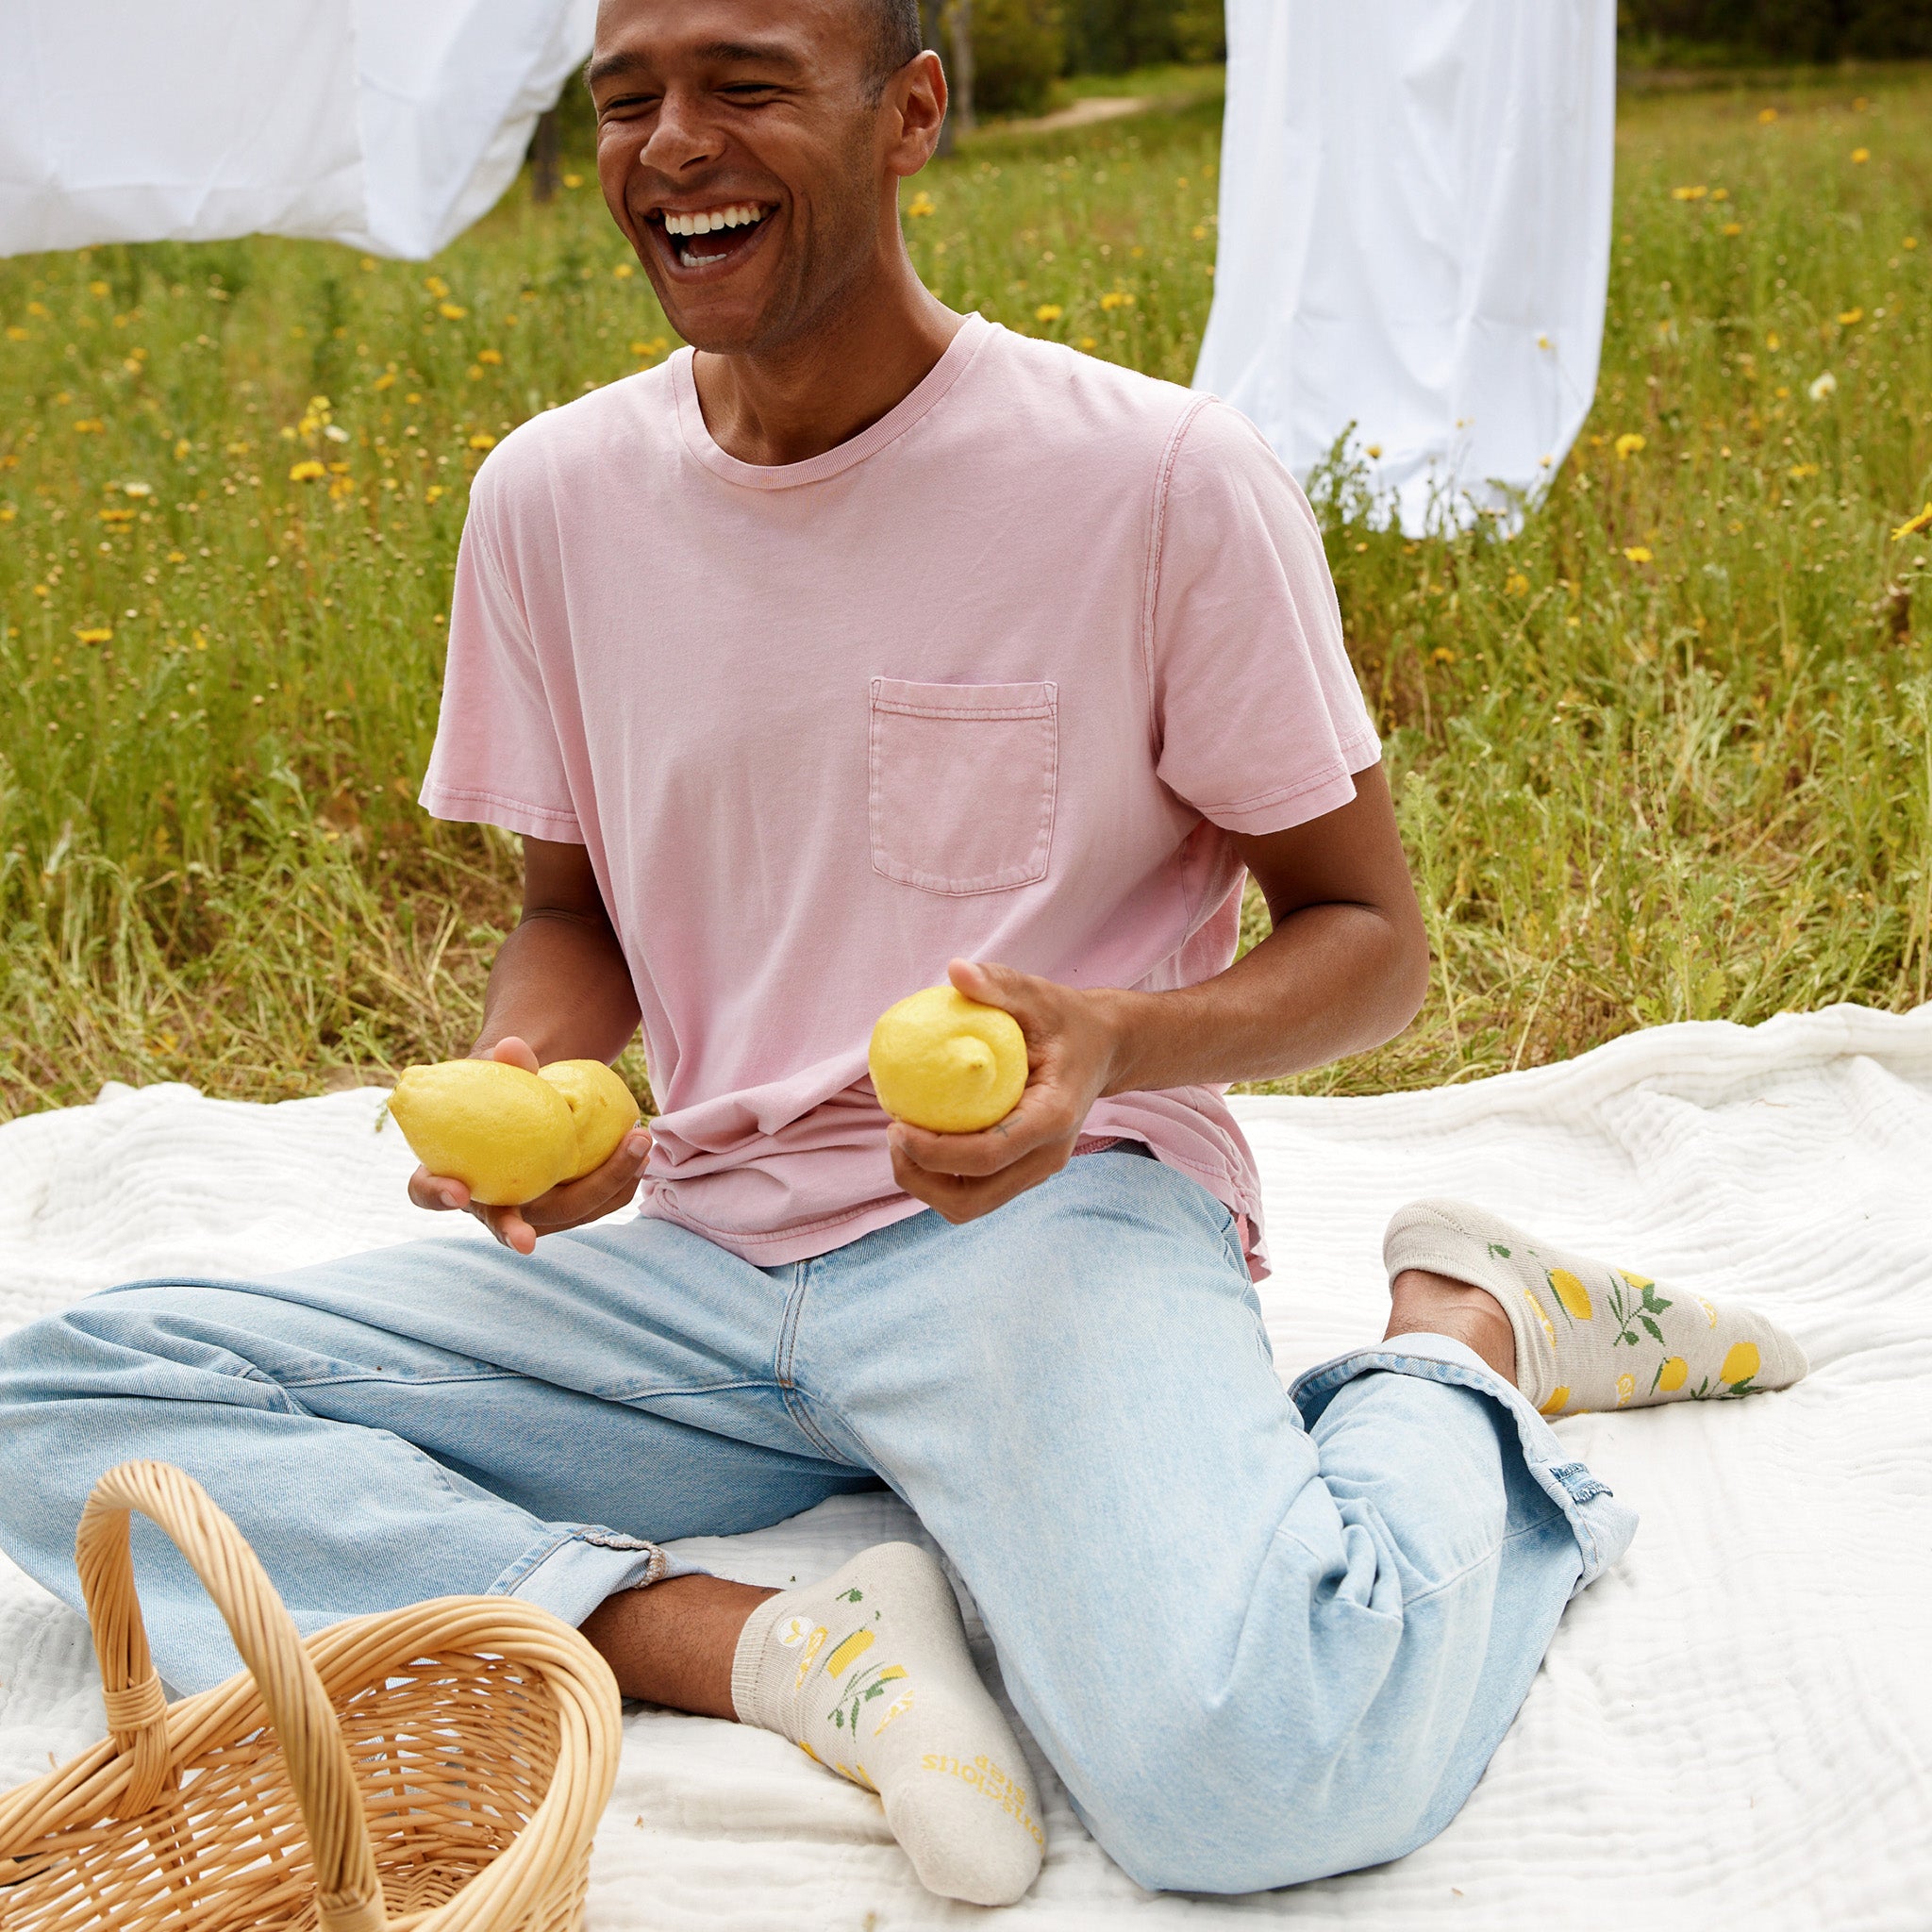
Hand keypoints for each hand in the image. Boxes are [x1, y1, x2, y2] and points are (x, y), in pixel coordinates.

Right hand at [406, 1035, 651, 1254]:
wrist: (527, 1108)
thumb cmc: (499, 1093)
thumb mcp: (496, 1077)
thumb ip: (504, 1067)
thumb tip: (512, 1046)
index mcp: (448, 1175)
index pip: (425, 1193)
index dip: (437, 1193)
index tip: (457, 1190)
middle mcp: (486, 1206)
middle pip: (515, 1221)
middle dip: (558, 1206)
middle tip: (604, 1178)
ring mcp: (527, 1215)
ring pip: (565, 1216)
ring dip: (607, 1187)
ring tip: (639, 1144)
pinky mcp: (563, 1212)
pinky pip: (593, 1207)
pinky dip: (618, 1184)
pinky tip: (642, 1154)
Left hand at [887, 959, 1121, 1225]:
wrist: (1105, 1049)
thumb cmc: (1067, 1019)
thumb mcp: (1038, 995)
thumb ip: (1000, 983)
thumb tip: (956, 970)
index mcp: (1053, 1116)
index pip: (987, 1155)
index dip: (934, 1151)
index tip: (896, 1123)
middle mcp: (1047, 1155)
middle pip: (971, 1199)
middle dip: (919, 1178)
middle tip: (892, 1133)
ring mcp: (1036, 1170)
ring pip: (969, 1205)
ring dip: (925, 1182)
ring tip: (901, 1138)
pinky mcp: (1024, 1171)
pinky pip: (974, 1190)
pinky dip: (940, 1175)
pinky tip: (921, 1135)